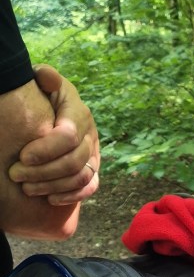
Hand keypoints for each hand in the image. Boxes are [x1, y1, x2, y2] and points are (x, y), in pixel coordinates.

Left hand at [10, 65, 99, 204]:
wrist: (53, 111)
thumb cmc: (41, 96)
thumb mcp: (42, 81)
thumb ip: (45, 77)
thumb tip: (46, 79)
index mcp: (78, 112)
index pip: (69, 136)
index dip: (46, 149)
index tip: (22, 156)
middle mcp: (90, 134)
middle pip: (74, 160)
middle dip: (44, 171)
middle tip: (16, 175)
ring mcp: (94, 154)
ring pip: (81, 176)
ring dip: (53, 186)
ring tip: (27, 188)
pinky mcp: (93, 170)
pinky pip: (90, 187)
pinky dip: (71, 196)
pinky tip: (49, 199)